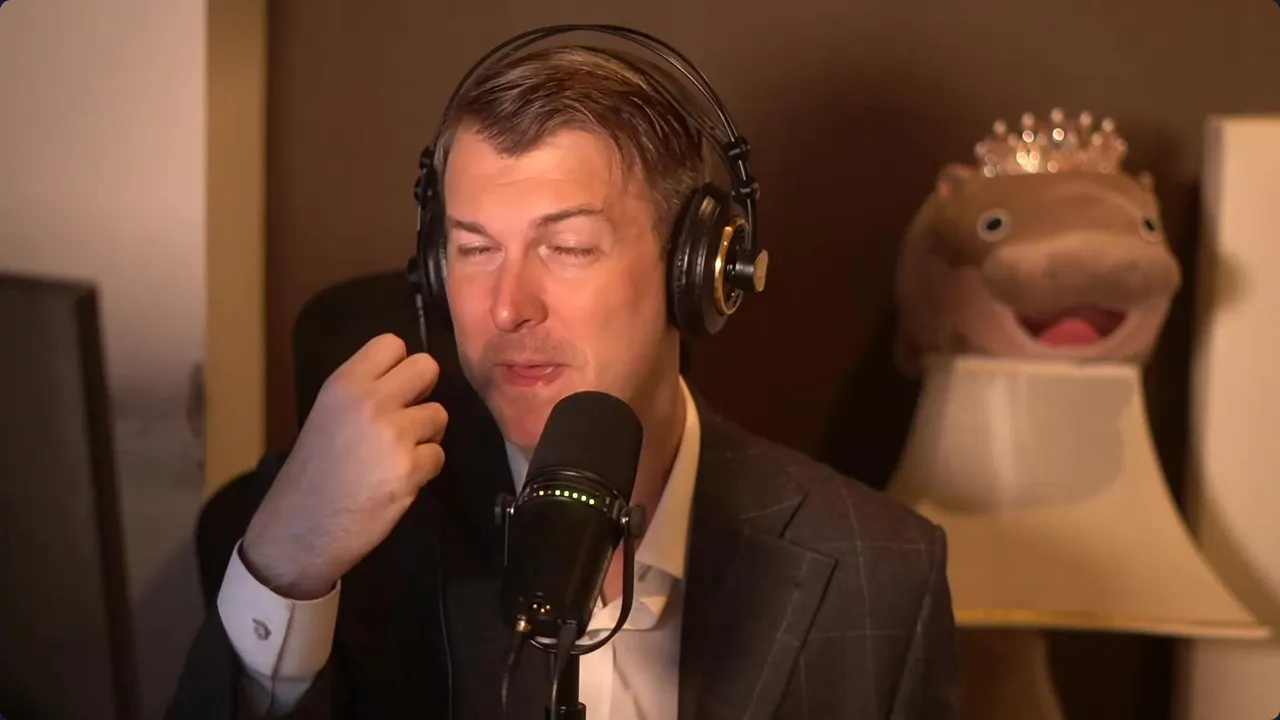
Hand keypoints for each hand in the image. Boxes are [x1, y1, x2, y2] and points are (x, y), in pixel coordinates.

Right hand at [242, 333, 447, 598]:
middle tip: (405, 418)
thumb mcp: (325, 416)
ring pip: (439, 415)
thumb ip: (362, 394)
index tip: (392, 389)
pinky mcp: (410, 470)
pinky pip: (438, 456)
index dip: (399, 366)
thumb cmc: (310, 475)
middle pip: (427, 367)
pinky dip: (425, 470)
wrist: (297, 530)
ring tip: (396, 456)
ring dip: (425, 436)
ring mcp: (393, 435)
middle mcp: (370, 402)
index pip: (391, 343)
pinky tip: (398, 481)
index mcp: (343, 384)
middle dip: (423, 393)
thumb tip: (405, 384)